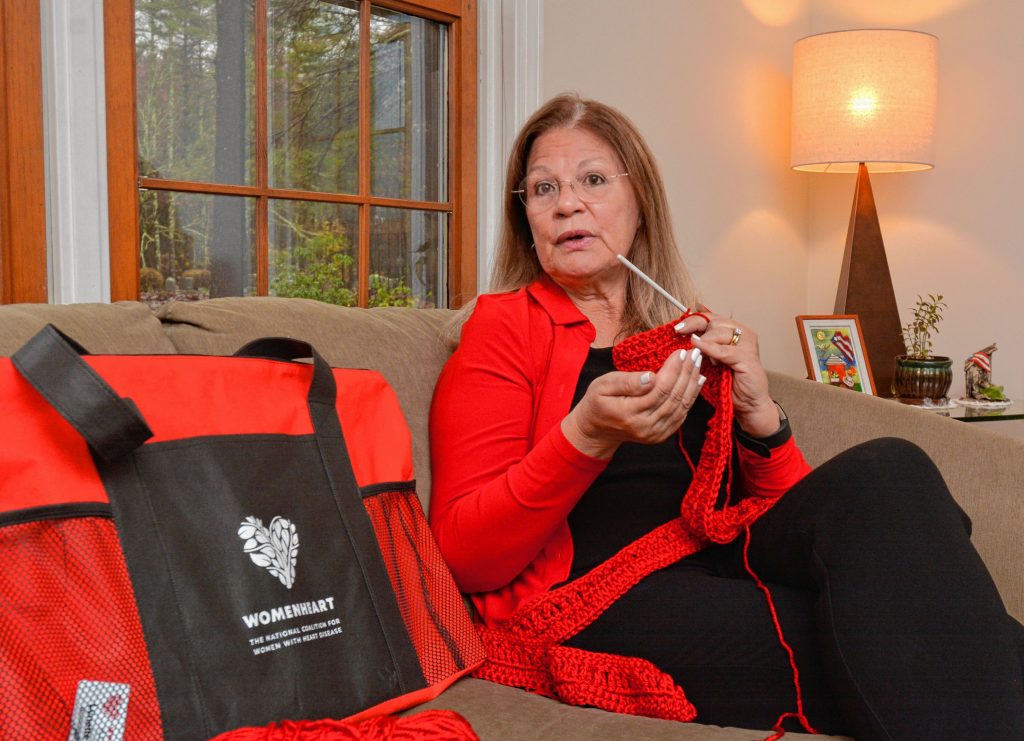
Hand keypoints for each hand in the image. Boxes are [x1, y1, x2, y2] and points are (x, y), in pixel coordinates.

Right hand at [562, 347, 705, 458]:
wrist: (597, 430)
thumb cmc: (598, 402)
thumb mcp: (602, 386)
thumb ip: (626, 382)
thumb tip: (651, 376)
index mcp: (628, 413)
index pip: (658, 389)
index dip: (673, 370)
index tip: (680, 352)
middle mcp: (644, 427)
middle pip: (673, 397)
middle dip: (686, 373)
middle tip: (694, 353)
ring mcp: (654, 433)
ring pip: (680, 406)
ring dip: (692, 384)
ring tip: (698, 364)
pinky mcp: (661, 435)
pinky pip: (681, 415)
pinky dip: (691, 397)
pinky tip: (697, 382)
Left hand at [674, 313, 779, 437]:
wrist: (748, 403)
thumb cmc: (729, 382)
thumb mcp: (711, 359)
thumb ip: (702, 344)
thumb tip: (682, 329)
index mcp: (733, 330)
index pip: (710, 316)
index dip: (693, 319)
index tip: (677, 326)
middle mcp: (742, 333)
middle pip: (713, 321)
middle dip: (694, 326)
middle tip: (679, 332)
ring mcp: (747, 344)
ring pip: (717, 332)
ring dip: (703, 341)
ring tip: (696, 353)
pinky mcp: (747, 357)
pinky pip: (722, 350)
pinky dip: (708, 348)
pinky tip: (698, 349)